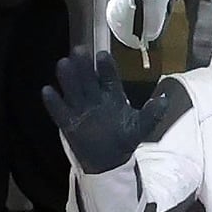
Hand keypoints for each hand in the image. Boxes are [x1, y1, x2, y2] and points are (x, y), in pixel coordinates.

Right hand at [40, 47, 167, 174]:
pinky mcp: (69, 123)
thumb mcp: (141, 126)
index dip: (106, 67)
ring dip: (69, 79)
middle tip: (79, 50)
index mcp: (112, 94)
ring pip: (74, 91)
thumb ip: (152, 113)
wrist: (111, 161)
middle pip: (88, 79)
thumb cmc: (125, 138)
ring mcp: (81, 109)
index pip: (109, 77)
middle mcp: (95, 98)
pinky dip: (54, 103)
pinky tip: (47, 91)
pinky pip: (60, 112)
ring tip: (64, 63)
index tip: (102, 56)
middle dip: (84, 66)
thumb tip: (164, 99)